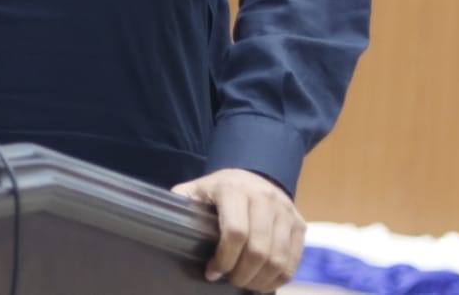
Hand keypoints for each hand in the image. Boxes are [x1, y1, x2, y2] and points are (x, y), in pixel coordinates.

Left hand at [172, 168, 305, 291]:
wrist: (254, 176)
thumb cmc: (220, 189)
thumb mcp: (198, 189)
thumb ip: (182, 203)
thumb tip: (158, 219)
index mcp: (234, 188)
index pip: (235, 232)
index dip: (223, 258)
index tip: (211, 271)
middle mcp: (264, 197)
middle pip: (259, 249)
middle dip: (241, 273)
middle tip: (229, 280)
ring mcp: (286, 211)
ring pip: (278, 258)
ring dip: (260, 279)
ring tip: (244, 283)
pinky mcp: (300, 224)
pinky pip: (294, 261)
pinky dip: (278, 278)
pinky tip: (262, 281)